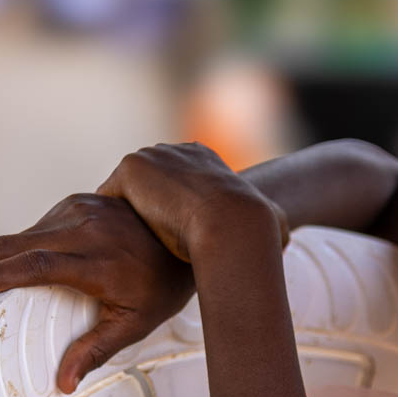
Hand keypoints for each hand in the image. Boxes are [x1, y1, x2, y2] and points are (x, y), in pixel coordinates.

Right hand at [0, 192, 196, 392]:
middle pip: (15, 245)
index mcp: (98, 262)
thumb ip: (94, 350)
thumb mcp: (134, 324)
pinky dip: (35, 242)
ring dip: (16, 256)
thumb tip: (62, 384)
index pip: (33, 267)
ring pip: (25, 233)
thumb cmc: (163, 288)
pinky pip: (42, 222)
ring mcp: (83, 208)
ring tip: (23, 282)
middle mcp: (87, 229)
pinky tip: (50, 261)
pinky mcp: (82, 198)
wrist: (195, 235)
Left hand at [97, 141, 286, 263]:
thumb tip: (289, 237)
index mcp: (204, 158)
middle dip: (141, 209)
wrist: (232, 225)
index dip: (169, 210)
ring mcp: (151, 156)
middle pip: (146, 183)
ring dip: (122, 214)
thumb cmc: (256, 229)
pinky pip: (110, 198)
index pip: (174, 182)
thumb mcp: (272, 220)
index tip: (167, 239)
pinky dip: (109, 218)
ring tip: (116, 246)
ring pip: (127, 191)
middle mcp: (176, 150)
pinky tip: (109, 243)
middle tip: (135, 245)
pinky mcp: (130, 169)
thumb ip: (274, 221)